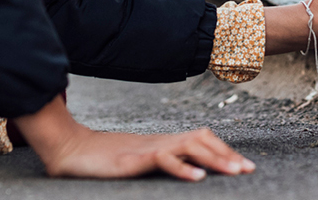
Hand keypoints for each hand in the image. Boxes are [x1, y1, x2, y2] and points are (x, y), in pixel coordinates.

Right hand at [14, 94, 254, 180]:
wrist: (68, 148)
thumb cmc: (100, 158)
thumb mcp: (135, 161)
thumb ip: (157, 163)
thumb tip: (181, 170)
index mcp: (161, 142)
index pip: (200, 139)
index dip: (223, 150)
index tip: (243, 165)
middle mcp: (158, 142)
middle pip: (201, 140)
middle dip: (227, 154)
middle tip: (249, 170)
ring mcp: (145, 149)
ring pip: (188, 145)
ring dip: (214, 159)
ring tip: (234, 172)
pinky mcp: (131, 160)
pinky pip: (162, 159)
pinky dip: (182, 167)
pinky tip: (197, 177)